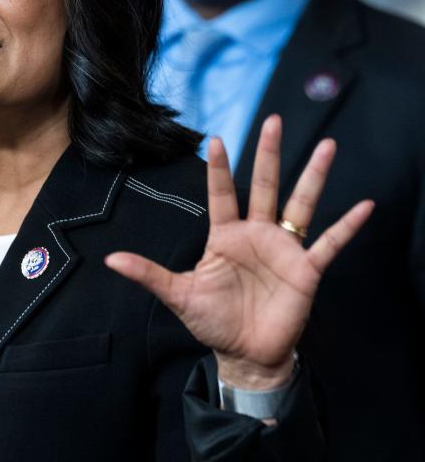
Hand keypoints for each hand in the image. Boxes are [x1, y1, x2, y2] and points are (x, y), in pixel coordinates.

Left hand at [105, 115, 372, 388]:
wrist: (245, 353)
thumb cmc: (213, 321)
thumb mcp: (178, 295)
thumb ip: (149, 274)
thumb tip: (111, 259)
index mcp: (225, 236)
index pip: (222, 194)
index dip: (220, 169)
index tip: (217, 138)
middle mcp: (257, 234)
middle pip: (265, 186)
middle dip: (269, 154)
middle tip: (273, 120)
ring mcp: (284, 249)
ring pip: (301, 204)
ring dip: (313, 176)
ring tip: (328, 145)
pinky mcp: (306, 270)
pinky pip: (329, 243)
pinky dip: (346, 226)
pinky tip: (363, 206)